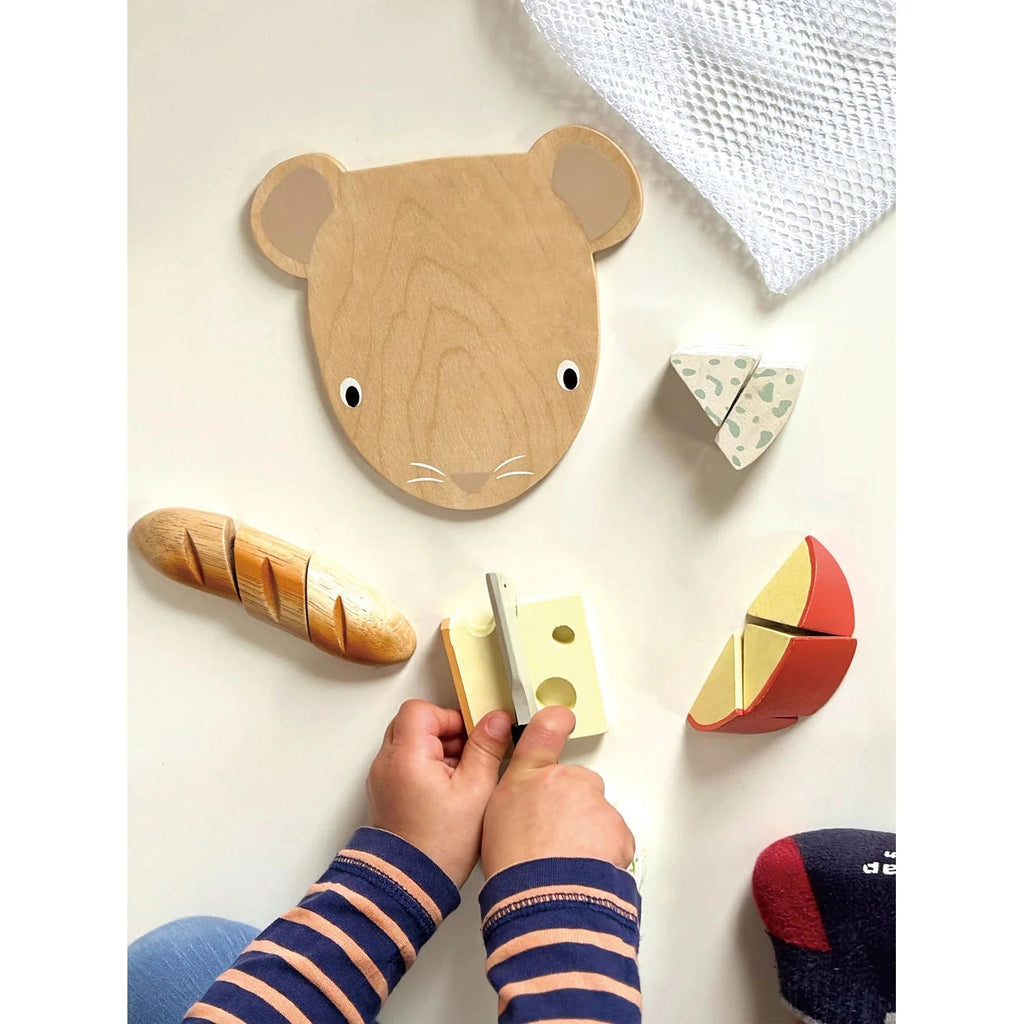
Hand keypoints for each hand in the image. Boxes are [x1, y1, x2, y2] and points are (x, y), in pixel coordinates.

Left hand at [366, 699, 512, 886]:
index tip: (469, 737)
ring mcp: (382, 779)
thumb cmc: (440, 845)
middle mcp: (387, 763)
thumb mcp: (477, 791)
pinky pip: (403, 764)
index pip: (421, 710)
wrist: (409, 885)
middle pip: (412, 724)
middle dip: (443, 733)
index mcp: (407, 756)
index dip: (448, 717)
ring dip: (434, 750)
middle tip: (467, 755)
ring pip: (408, 743)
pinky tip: (447, 793)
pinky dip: (424, 768)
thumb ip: (487, 748)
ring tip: (459, 778)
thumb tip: (497, 720)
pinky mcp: (384, 794)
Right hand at [480, 705, 634, 878]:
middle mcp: (563, 780)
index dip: (556, 720)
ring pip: (596, 814)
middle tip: (554, 836)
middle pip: (577, 783)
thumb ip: (516, 799)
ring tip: (566, 860)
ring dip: (587, 832)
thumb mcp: (494, 820)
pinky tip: (584, 868)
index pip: (543, 732)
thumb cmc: (513, 863)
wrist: (543, 895)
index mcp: (527, 777)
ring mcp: (593, 802)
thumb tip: (525, 805)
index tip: (563, 716)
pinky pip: (614, 838)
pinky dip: (605, 852)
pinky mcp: (617, 827)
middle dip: (572, 804)